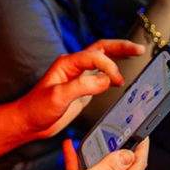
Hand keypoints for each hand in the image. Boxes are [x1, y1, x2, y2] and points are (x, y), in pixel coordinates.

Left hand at [16, 40, 144, 137]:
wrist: (30, 122)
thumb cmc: (37, 109)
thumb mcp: (58, 97)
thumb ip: (81, 87)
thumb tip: (105, 80)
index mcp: (67, 63)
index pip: (95, 56)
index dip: (109, 66)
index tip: (117, 80)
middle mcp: (74, 66)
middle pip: (101, 49)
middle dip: (121, 47)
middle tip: (139, 49)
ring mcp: (78, 76)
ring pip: (102, 58)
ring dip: (119, 55)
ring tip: (136, 53)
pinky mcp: (82, 87)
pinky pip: (101, 74)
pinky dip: (113, 71)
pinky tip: (121, 77)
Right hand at [37, 138, 149, 169]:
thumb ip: (108, 167)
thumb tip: (128, 154)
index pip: (136, 166)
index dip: (141, 147)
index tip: (142, 131)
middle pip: (122, 164)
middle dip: (120, 145)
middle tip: (120, 129)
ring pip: (103, 165)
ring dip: (97, 150)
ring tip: (94, 136)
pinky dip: (80, 157)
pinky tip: (71, 148)